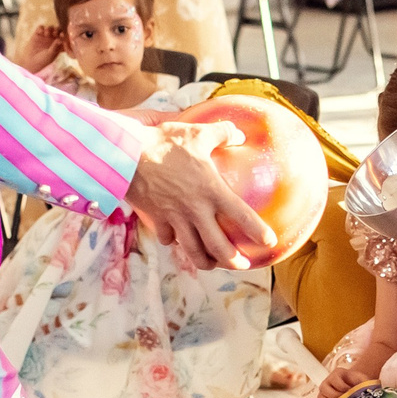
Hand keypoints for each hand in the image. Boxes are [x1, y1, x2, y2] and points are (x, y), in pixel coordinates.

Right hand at [11, 23, 61, 70]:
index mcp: (58, 44)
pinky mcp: (37, 35)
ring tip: (47, 33)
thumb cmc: (43, 60)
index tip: (62, 35)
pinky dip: (41, 28)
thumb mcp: (50, 54)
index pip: (63, 36)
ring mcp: (45, 37)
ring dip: (49, 28)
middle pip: (57, 30)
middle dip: (57, 30)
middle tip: (54, 33)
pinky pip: (40, 28)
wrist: (30, 61)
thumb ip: (55, 46)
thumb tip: (60, 39)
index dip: (63, 34)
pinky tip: (41, 32)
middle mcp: (52, 40)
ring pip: (50, 28)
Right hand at [125, 120, 272, 273]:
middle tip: (243, 265)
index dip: (258, 231)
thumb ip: (223, 133)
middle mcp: (196, 210)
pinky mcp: (156, 219)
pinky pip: (167, 238)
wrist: (126, 155)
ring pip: (192, 250)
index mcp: (212, 191)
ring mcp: (175, 218)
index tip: (269, 242)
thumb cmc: (165, 142)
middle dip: (233, 260)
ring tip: (212, 265)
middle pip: (218, 246)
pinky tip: (175, 241)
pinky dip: (173, 242)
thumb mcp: (198, 132)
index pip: (242, 216)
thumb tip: (240, 133)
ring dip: (204, 261)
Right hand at [317, 360, 371, 397]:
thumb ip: (364, 383)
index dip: (342, 387)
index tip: (351, 391)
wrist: (356, 385)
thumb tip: (365, 393)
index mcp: (337, 373)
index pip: (334, 379)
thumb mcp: (363, 380)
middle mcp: (327, 381)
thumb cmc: (359, 382)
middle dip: (335, 396)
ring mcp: (324, 392)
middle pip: (324, 388)